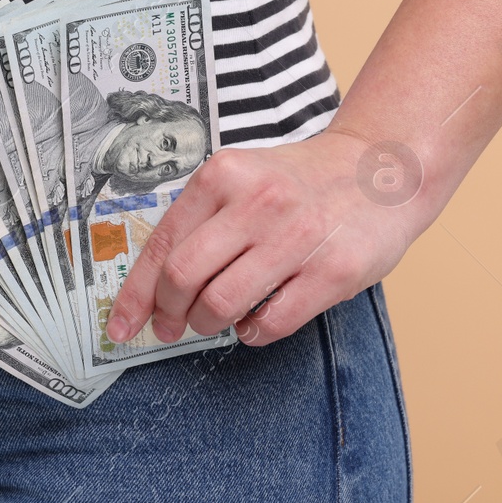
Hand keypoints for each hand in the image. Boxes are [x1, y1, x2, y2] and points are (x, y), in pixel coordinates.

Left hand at [103, 128, 424, 346]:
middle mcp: (256, 202)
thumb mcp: (240, 178)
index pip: (163, 244)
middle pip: (183, 276)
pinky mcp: (334, 271)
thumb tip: (152, 284)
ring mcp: (297, 237)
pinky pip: (272, 321)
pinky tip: (254, 320)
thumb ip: (200, 220)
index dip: (136, 293)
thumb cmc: (298, 183)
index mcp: (222, 176)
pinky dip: (252, 331)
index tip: (121, 325)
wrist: (381, 171)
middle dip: (169, 312)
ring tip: (215, 320)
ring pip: (222, 303)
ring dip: (208, 324)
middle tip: (171, 326)